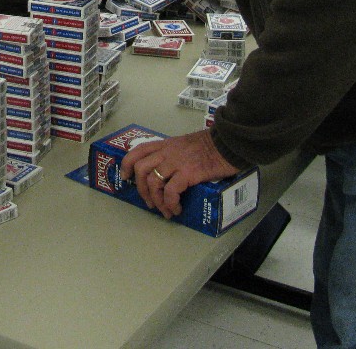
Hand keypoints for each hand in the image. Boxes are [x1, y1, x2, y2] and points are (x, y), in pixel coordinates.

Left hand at [119, 130, 240, 218]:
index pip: (138, 150)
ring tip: (165, 210)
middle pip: (141, 169)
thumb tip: (169, 173)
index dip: (127, 164)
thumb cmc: (212, 146)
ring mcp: (177, 162)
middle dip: (141, 189)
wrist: (229, 144)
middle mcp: (168, 152)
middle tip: (149, 202)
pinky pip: (171, 191)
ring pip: (153, 182)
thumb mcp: (187, 144)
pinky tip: (177, 209)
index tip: (126, 177)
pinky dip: (170, 203)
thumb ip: (175, 155)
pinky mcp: (188, 172)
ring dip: (156, 201)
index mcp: (166, 144)